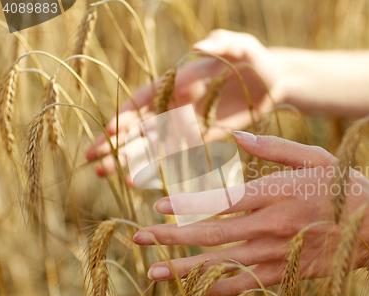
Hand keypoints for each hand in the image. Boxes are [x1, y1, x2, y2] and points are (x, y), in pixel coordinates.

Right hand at [86, 30, 283, 176]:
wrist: (274, 82)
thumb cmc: (255, 59)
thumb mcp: (243, 46)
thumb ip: (222, 43)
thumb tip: (198, 45)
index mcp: (180, 80)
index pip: (145, 98)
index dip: (126, 114)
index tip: (109, 132)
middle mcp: (177, 103)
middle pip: (141, 125)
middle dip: (117, 142)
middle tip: (93, 161)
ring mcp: (188, 123)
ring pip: (154, 143)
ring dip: (131, 159)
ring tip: (108, 174)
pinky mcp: (203, 138)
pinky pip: (179, 154)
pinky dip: (161, 167)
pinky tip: (141, 180)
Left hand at [132, 132, 368, 295]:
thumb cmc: (347, 188)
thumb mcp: (314, 158)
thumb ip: (273, 148)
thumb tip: (238, 135)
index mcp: (276, 192)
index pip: (220, 199)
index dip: (185, 204)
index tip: (156, 205)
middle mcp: (271, 225)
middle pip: (211, 234)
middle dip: (171, 237)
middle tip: (140, 239)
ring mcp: (277, 253)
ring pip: (221, 264)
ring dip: (185, 269)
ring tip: (154, 272)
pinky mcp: (286, 273)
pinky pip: (245, 284)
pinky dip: (217, 289)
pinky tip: (193, 293)